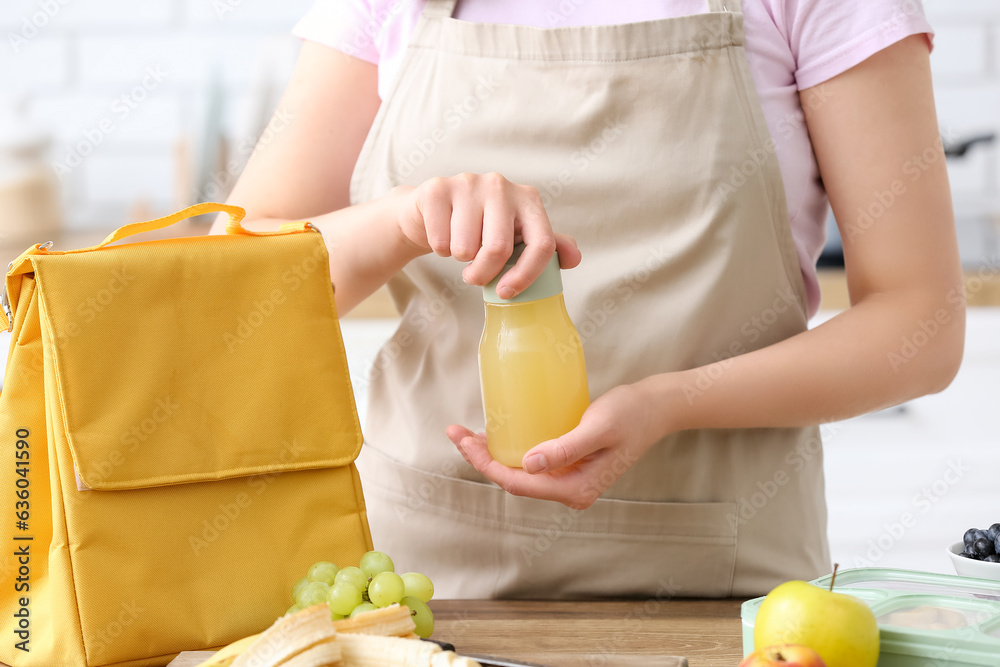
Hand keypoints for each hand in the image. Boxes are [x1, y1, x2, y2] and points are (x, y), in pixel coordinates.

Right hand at [392, 172, 580, 298]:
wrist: (435, 209)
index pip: (542, 244)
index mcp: (528, 199)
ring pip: (465, 248)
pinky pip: (440, 241)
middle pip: (498, 249)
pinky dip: (440, 250)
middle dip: (483, 274)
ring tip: (460, 248)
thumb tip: (574, 258)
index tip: (507, 293)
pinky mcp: (438, 189)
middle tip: (475, 277)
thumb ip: (546, 245)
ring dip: (460, 260)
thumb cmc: (482, 227)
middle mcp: (501, 185)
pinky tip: (444, 236)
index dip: (527, 275)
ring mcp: (469, 183)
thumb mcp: (517, 234)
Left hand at [447, 383, 667, 509]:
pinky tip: (496, 432)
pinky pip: (531, 461)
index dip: (486, 464)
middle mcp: (570, 490)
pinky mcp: (568, 465)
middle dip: (481, 458)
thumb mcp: (598, 427)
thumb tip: (528, 464)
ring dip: (492, 453)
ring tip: (466, 433)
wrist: (655, 408)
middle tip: (455, 432)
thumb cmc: (631, 414)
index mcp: (576, 489)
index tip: (464, 441)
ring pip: (519, 471)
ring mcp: (568, 479)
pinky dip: (510, 448)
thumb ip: (565, 448)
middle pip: (513, 479)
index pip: (518, 483)